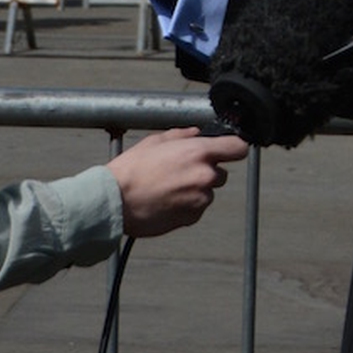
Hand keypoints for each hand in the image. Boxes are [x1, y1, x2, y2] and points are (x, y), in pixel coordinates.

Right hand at [111, 128, 247, 237]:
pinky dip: (187, 206)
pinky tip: (167, 201)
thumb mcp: (156, 141)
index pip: (238, 148)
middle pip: (221, 173)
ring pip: (208, 192)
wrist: (114, 201)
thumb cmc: (132, 170)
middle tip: (182, 172)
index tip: (229, 150)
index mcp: (199, 152)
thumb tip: (196, 133)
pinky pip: (197, 209)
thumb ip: (182, 135)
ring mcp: (199, 200)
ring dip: (195, 190)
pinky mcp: (191, 218)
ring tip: (169, 188)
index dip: (234, 148)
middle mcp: (204, 176)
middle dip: (206, 172)